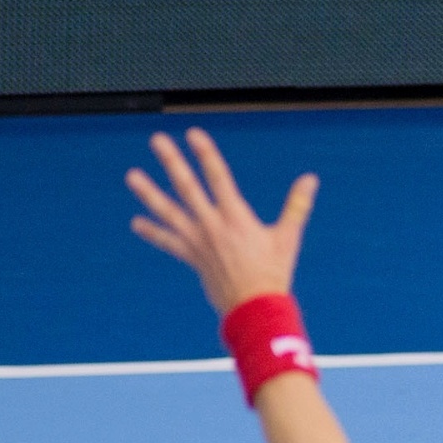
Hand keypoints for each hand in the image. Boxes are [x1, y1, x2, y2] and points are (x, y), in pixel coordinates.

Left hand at [126, 128, 317, 314]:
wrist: (254, 309)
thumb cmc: (274, 273)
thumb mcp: (288, 237)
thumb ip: (297, 205)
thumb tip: (311, 178)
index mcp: (236, 217)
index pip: (218, 177)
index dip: (205, 154)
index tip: (192, 134)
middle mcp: (212, 226)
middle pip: (187, 187)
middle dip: (172, 161)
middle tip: (157, 140)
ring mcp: (198, 242)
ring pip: (168, 212)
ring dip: (149, 193)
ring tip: (131, 176)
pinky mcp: (193, 258)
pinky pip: (168, 242)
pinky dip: (153, 232)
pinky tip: (136, 222)